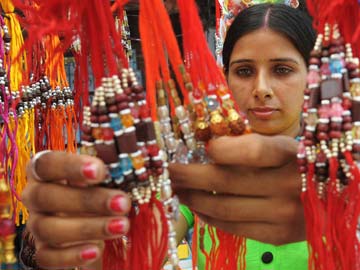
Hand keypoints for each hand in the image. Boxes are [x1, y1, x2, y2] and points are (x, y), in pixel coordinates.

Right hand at [22, 151, 130, 268]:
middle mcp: (35, 195)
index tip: (100, 171)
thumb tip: (129, 170)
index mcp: (44, 170)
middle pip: (47, 197)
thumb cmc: (97, 188)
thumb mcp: (102, 176)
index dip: (70, 166)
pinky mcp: (43, 250)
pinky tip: (96, 251)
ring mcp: (37, 223)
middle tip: (122, 203)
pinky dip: (72, 255)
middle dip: (88, 200)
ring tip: (122, 226)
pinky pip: (48, 256)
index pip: (47, 164)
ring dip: (89, 227)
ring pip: (49, 228)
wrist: (92, 220)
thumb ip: (106, 172)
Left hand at [169, 134, 304, 244]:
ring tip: (177, 191)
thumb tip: (205, 151)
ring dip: (192, 199)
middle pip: (224, 181)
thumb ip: (249, 146)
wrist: (327, 199)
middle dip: (187, 176)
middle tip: (169, 172)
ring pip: (222, 208)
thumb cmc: (296, 166)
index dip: (220, 149)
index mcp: (289, 154)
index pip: (249, 151)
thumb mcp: (281, 146)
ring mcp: (283, 214)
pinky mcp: (277, 236)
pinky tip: (198, 208)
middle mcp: (288, 185)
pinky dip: (208, 217)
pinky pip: (232, 227)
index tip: (204, 147)